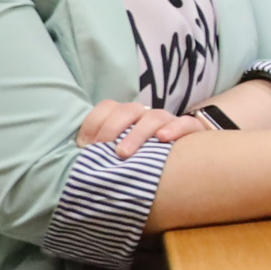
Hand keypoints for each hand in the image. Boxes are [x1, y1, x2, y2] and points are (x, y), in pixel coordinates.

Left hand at [78, 100, 212, 158]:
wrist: (192, 161)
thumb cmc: (146, 161)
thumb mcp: (122, 156)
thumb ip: (104, 155)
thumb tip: (77, 162)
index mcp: (128, 117)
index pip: (109, 107)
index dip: (94, 122)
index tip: (83, 144)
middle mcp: (148, 116)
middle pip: (129, 110)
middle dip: (112, 128)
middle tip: (101, 150)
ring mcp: (170, 122)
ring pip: (154, 117)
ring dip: (137, 133)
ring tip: (124, 153)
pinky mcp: (193, 131)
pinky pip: (186, 124)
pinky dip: (175, 128)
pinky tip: (163, 139)